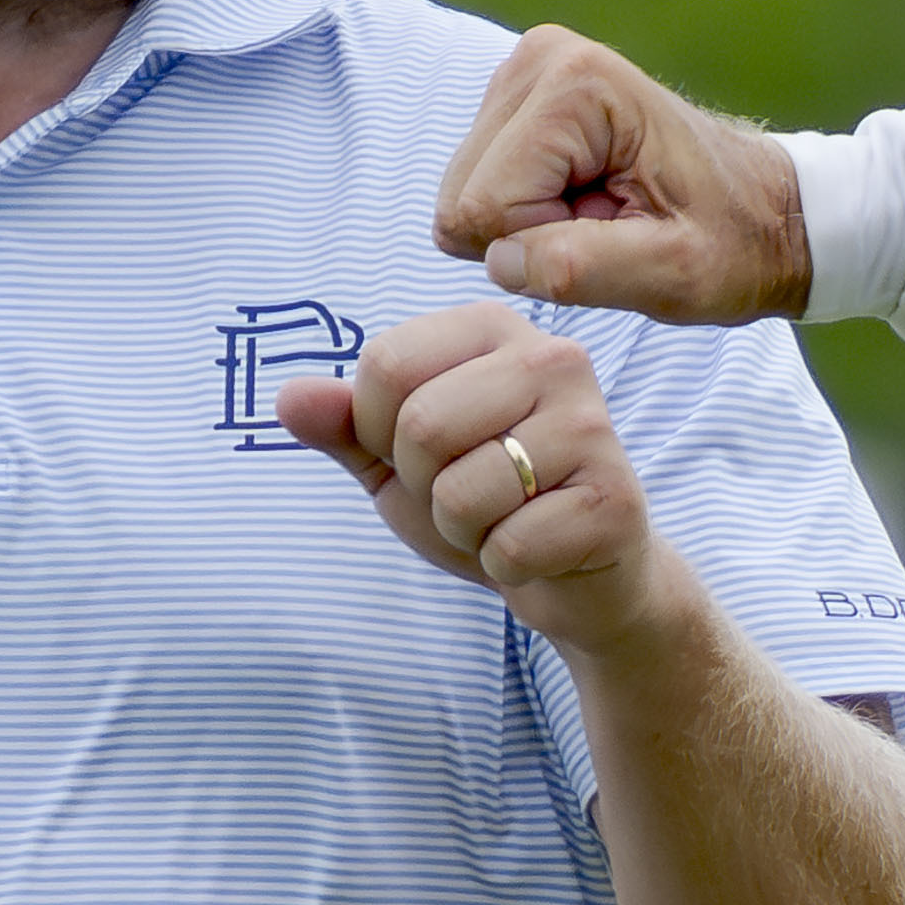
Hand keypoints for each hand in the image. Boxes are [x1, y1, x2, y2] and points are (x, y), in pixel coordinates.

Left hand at [281, 303, 691, 659]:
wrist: (579, 575)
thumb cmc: (486, 500)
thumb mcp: (398, 460)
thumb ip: (345, 427)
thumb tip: (288, 399)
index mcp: (492, 329)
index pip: (385, 363)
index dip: (378, 430)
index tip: (423, 451)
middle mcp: (552, 358)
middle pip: (421, 424)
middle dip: (423, 485)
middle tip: (466, 493)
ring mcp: (593, 425)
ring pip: (462, 492)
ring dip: (462, 531)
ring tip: (503, 520)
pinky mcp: (616, 497)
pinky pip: (511, 546)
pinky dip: (505, 565)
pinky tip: (540, 549)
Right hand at [432, 28, 810, 324]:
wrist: (770, 208)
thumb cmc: (734, 242)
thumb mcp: (678, 272)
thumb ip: (584, 268)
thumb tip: (500, 260)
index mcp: (577, 85)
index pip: (486, 208)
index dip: (544, 244)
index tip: (617, 230)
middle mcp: (540, 58)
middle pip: (466, 197)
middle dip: (532, 232)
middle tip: (613, 224)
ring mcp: (524, 73)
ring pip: (467, 195)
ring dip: (532, 223)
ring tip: (608, 211)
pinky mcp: (518, 97)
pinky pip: (479, 185)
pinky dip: (532, 208)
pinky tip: (592, 198)